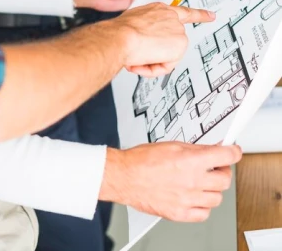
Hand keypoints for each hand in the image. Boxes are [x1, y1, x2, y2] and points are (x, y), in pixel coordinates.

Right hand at [100, 143, 241, 221]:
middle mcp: (192, 181)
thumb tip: (209, 149)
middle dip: (222, 170)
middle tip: (216, 166)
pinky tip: (195, 197)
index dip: (233, 152)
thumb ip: (194, 149)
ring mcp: (188, 199)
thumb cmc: (141, 160)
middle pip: (225, 179)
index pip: (225, 156)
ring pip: (217, 198)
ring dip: (213, 189)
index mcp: (191, 161)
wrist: (125, 176)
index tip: (234, 151)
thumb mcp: (171, 145)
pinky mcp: (181, 213)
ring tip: (203, 182)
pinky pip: (204, 214)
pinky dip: (203, 206)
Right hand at [117, 2, 214, 75]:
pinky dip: (153, 68)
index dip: (199, 14)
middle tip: (139, 55)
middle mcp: (171, 17)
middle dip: (156, 54)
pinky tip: (143, 61)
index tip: (211, 16)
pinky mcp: (180, 44)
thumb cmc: (120, 31)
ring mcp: (178, 30)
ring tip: (137, 56)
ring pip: (168, 56)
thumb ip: (145, 31)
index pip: (184, 12)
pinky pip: (167, 65)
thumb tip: (146, 45)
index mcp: (159, 10)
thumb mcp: (133, 23)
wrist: (121, 37)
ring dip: (151, 61)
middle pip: (171, 43)